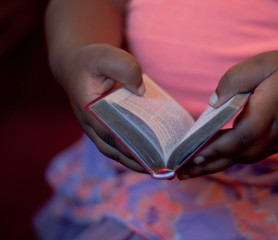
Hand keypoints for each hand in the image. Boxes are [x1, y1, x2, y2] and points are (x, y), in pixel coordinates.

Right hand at [53, 43, 146, 171]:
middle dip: (133, 161)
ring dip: (133, 160)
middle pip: (112, 149)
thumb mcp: (106, 56)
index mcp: (88, 109)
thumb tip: (141, 91)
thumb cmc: (91, 60)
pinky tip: (149, 152)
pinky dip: (131, 150)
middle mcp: (90, 123)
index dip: (126, 147)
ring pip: (114, 150)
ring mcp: (96, 127)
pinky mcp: (104, 126)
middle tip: (158, 169)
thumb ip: (124, 68)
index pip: (107, 133)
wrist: (76, 64)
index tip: (145, 157)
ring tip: (157, 167)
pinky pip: (118, 142)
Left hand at [178, 50, 277, 178]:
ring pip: (245, 158)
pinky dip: (230, 160)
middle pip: (241, 153)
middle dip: (210, 163)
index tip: (196, 153)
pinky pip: (251, 155)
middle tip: (182, 171)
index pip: (245, 134)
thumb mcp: (263, 63)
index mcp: (272, 107)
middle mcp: (276, 130)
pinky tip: (214, 161)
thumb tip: (212, 103)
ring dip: (218, 166)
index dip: (221, 146)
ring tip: (191, 170)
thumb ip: (235, 79)